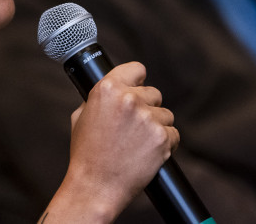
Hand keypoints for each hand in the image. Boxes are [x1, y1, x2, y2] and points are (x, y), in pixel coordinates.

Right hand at [41, 62, 177, 223]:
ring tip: (139, 143)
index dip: (137, 80)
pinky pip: (173, 134)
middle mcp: (129, 99)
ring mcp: (148, 118)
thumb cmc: (86, 153)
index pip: (137, 69)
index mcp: (107, 89)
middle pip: (153, 93)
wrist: (95, 185)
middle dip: (147, 107)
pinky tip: (148, 152)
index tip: (137, 88)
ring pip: (165, 114)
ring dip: (157, 126)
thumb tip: (114, 90)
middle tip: (133, 126)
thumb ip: (99, 99)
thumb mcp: (81, 116)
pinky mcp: (162, 138)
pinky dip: (165, 143)